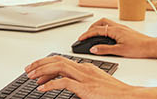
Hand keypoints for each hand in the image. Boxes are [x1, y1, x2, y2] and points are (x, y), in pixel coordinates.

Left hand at [25, 55, 139, 97]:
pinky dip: (50, 84)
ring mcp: (84, 77)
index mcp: (86, 67)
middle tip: (28, 70)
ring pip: (58, 67)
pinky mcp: (85, 87)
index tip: (36, 71)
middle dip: (40, 64)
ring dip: (42, 71)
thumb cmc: (114, 93)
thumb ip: (82, 82)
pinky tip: (42, 88)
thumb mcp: (95, 84)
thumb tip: (69, 85)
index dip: (46, 65)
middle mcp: (84, 69)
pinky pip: (63, 82)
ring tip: (31, 76)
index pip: (61, 61)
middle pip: (57, 60)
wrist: (128, 96)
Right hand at [74, 18, 156, 57]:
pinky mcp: (125, 31)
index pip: (96, 30)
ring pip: (106, 23)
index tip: (80, 38)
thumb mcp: (120, 51)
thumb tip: (93, 49)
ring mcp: (122, 28)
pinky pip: (111, 26)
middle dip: (90, 28)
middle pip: (100, 23)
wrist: (151, 46)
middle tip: (85, 36)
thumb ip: (105, 50)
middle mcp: (118, 27)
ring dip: (97, 27)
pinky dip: (104, 28)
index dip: (86, 34)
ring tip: (93, 34)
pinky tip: (105, 35)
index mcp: (115, 30)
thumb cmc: (139, 48)